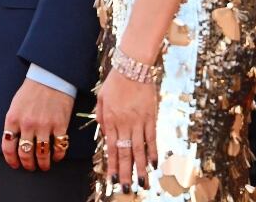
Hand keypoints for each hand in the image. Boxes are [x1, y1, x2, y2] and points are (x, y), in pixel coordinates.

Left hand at [1, 78, 73, 171]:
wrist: (50, 78)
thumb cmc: (31, 91)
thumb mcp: (15, 106)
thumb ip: (13, 124)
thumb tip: (13, 142)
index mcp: (13, 119)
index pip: (8, 146)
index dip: (11, 159)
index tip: (15, 164)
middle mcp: (27, 124)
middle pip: (25, 154)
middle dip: (27, 164)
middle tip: (30, 167)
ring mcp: (44, 126)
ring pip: (42, 154)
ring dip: (43, 164)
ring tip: (44, 166)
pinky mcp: (60, 125)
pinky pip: (59, 147)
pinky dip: (58, 156)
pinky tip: (56, 156)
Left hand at [96, 68, 158, 192]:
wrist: (133, 66)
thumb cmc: (115, 81)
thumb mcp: (101, 97)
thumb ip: (101, 115)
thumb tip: (103, 130)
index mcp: (110, 120)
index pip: (110, 148)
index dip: (112, 165)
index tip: (112, 179)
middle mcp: (124, 123)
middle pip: (124, 153)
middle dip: (125, 172)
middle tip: (127, 188)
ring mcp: (138, 121)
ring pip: (139, 149)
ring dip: (140, 167)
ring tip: (142, 182)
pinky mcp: (151, 117)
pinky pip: (151, 138)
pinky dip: (153, 152)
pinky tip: (154, 164)